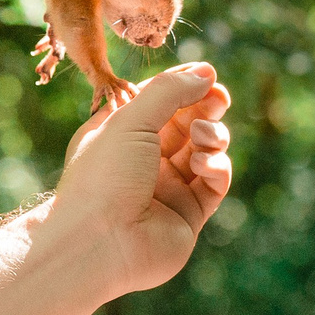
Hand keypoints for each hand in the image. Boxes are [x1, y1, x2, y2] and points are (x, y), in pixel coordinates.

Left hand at [52, 63, 232, 297]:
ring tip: (202, 137)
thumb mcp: (130, 119)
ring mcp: (167, 188)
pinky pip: (214, 182)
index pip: (159, 100)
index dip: (184, 85)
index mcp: (120, 133)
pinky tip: (203, 163)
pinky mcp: (188, 214)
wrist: (98, 242)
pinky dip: (217, 167)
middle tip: (217, 99)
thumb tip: (206, 72)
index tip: (207, 74)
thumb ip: (169, 91)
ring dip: (211, 136)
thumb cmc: (103, 176)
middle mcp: (143, 160)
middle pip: (187, 122)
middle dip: (205, 107)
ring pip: (205, 150)